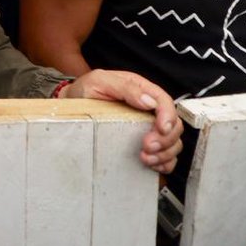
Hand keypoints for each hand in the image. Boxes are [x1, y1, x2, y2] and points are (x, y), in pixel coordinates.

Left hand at [63, 69, 182, 173]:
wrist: (72, 105)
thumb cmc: (85, 91)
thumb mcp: (99, 81)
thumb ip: (124, 86)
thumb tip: (148, 100)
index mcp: (140, 90)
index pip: (165, 102)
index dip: (168, 116)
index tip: (161, 128)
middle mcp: (147, 108)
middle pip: (173, 125)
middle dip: (165, 138)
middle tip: (147, 146)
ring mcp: (146, 126)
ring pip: (172, 142)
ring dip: (164, 153)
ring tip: (146, 157)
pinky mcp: (144, 142)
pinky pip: (164, 155)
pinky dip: (164, 162)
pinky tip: (153, 164)